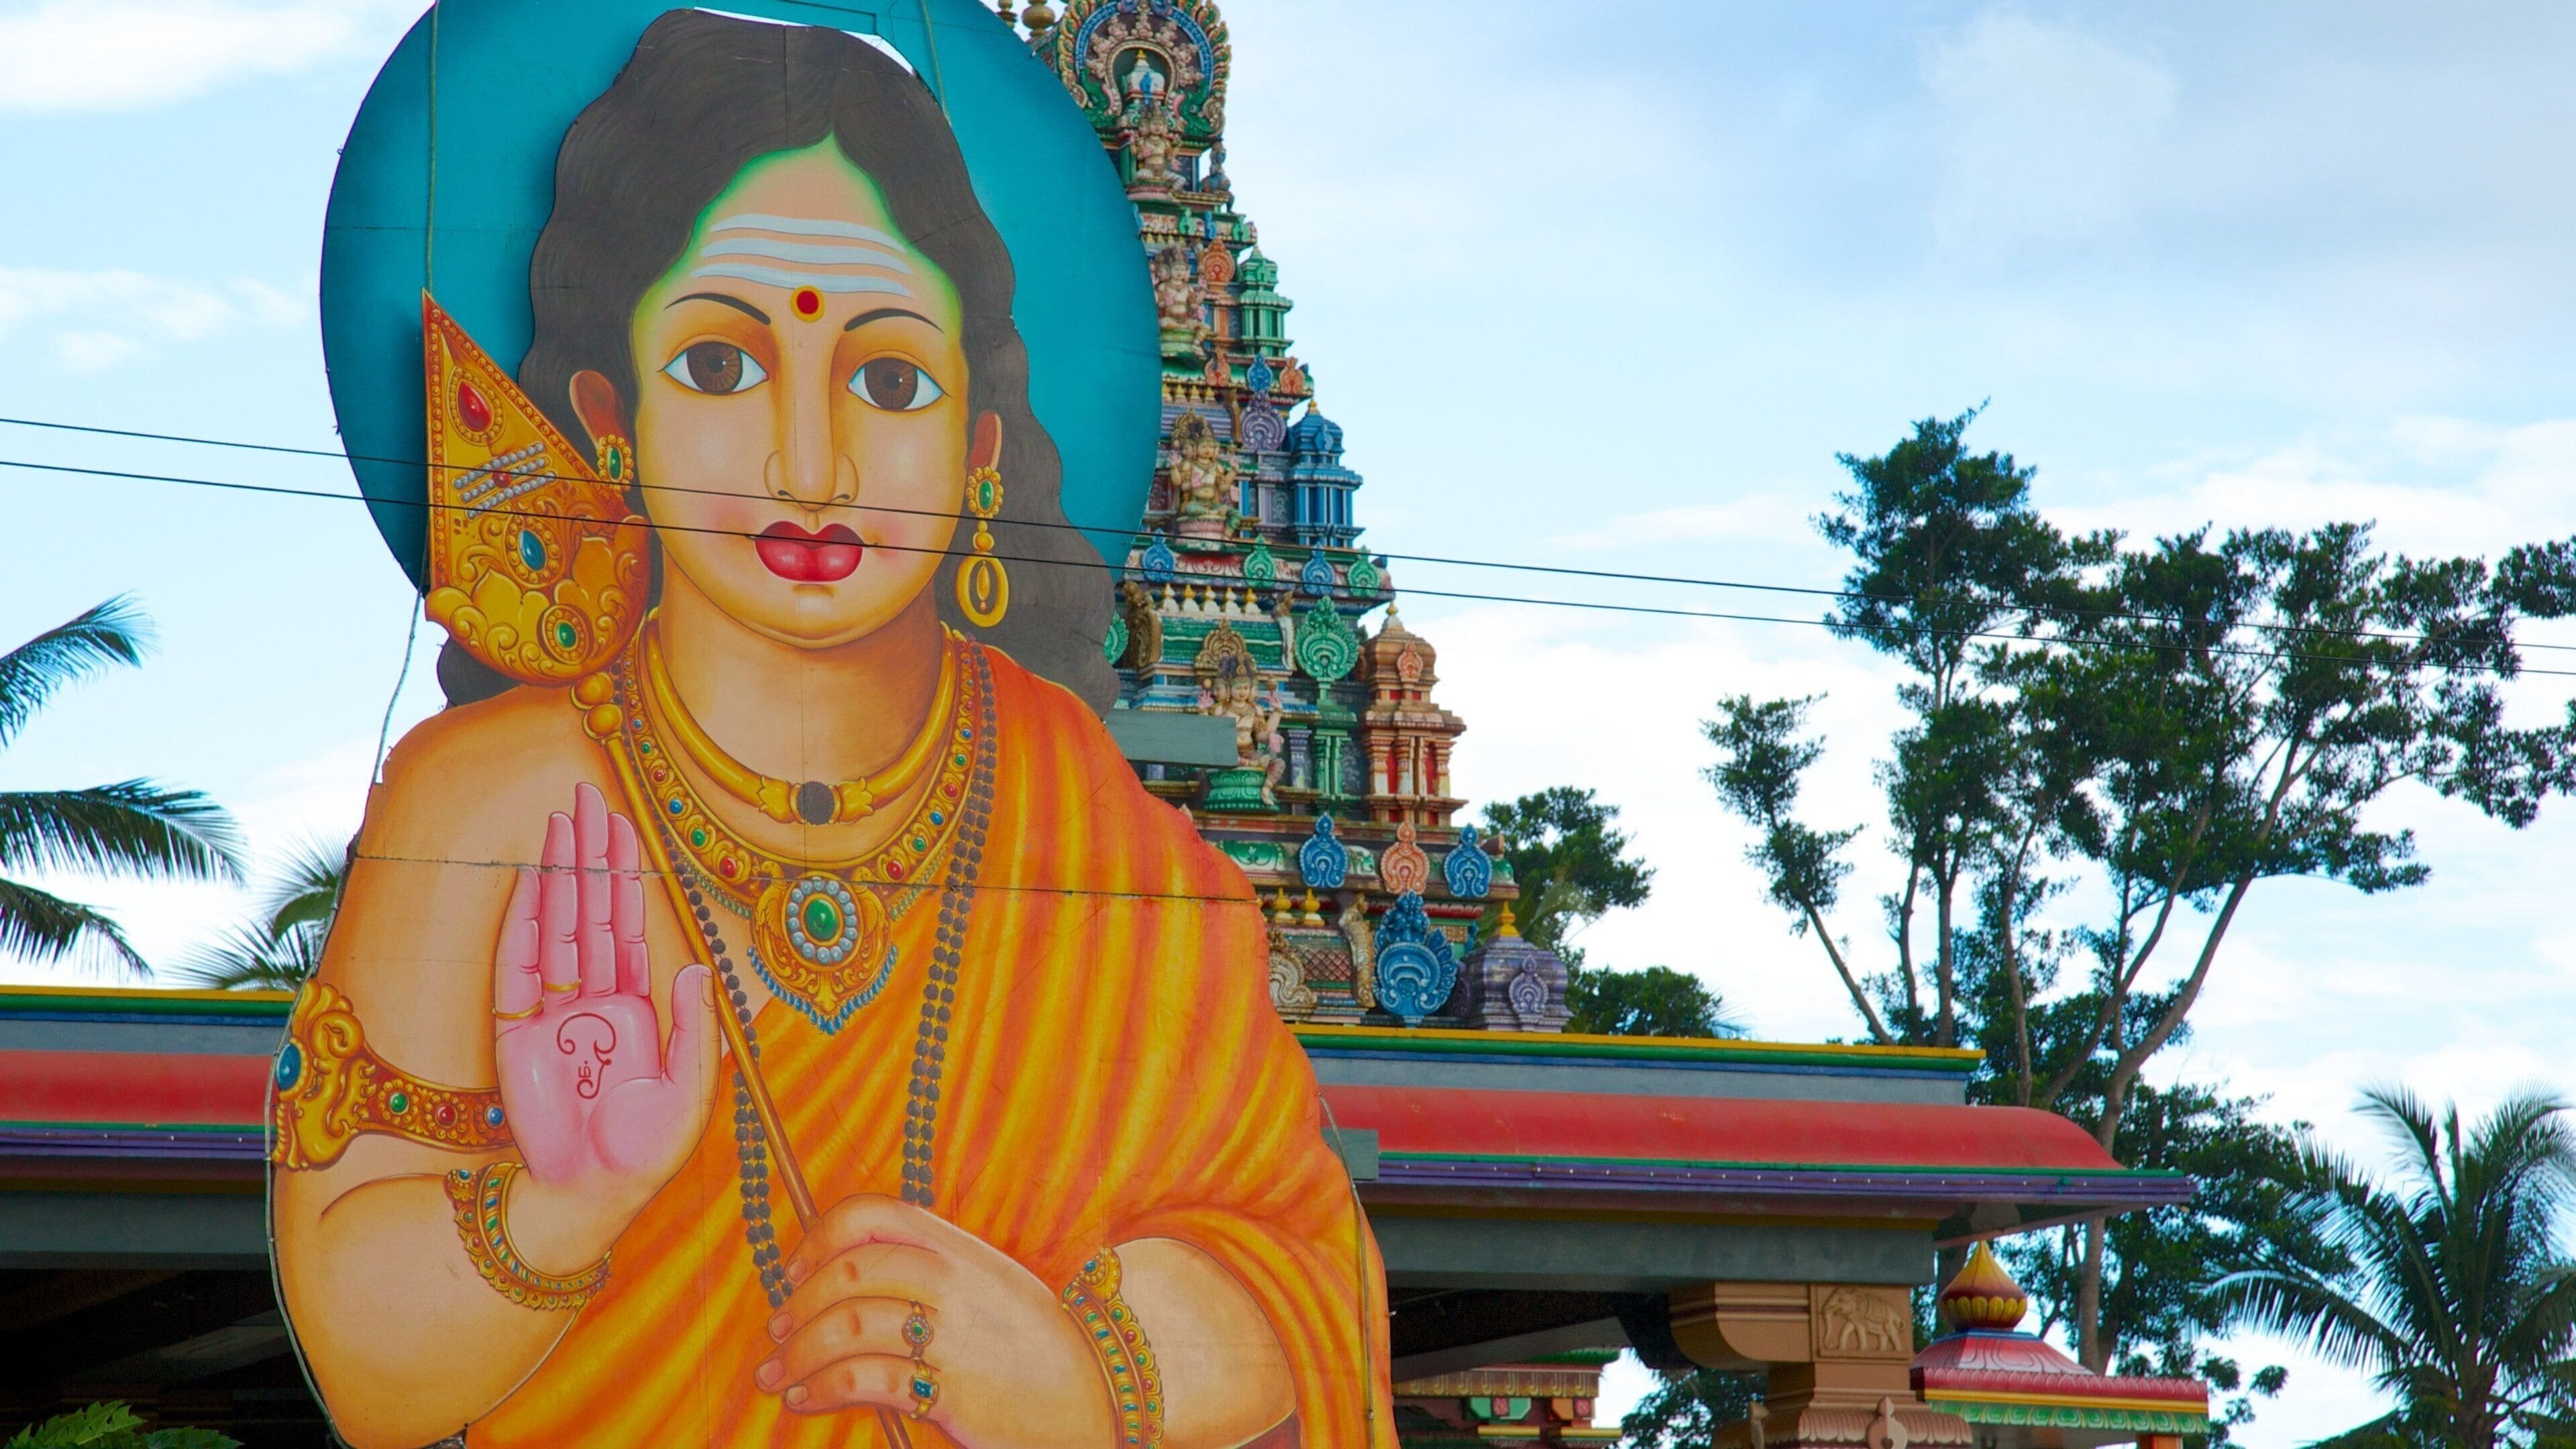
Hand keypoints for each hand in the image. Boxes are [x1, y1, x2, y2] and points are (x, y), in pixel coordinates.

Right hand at [491, 782, 718, 1266]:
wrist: (592, 1195)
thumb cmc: (646, 1152)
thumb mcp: (689, 1090)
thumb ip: (695, 1028)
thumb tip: (700, 966)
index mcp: (639, 1009)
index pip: (630, 926)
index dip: (626, 876)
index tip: (622, 826)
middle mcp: (595, 1002)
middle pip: (591, 912)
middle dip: (590, 856)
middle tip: (587, 798)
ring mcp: (554, 1016)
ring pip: (556, 929)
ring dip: (557, 876)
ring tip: (559, 823)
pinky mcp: (516, 1037)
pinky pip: (516, 970)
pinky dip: (522, 925)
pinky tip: (528, 883)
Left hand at [754, 1196, 1114, 1447]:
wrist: (1099, 1397)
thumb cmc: (1036, 1346)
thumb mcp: (995, 1286)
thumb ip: (935, 1270)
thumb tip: (850, 1276)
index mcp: (964, 1249)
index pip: (876, 1214)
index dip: (821, 1236)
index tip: (797, 1269)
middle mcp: (957, 1283)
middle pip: (851, 1271)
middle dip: (798, 1303)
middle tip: (778, 1331)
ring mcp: (956, 1336)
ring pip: (849, 1326)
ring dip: (797, 1352)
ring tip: (777, 1373)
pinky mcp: (953, 1391)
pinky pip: (865, 1381)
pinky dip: (821, 1389)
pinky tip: (806, 1400)